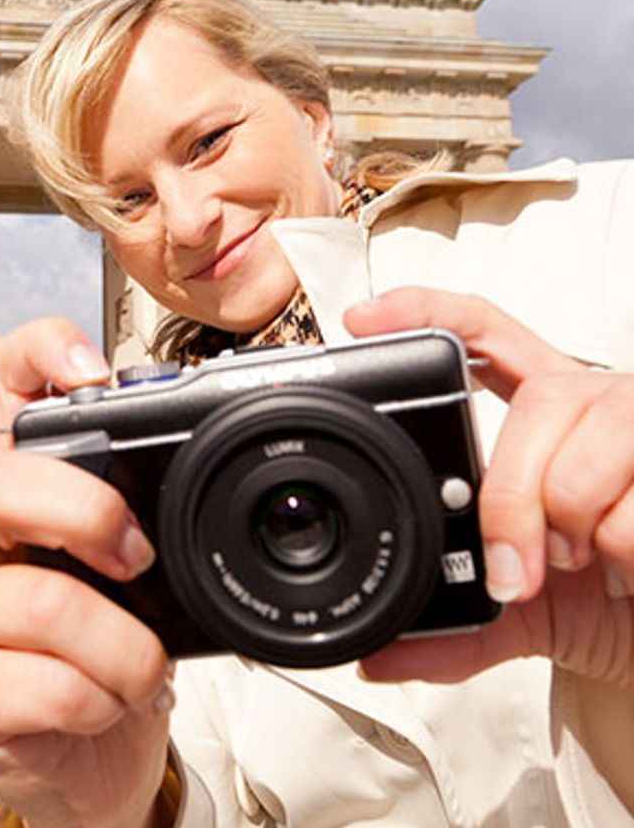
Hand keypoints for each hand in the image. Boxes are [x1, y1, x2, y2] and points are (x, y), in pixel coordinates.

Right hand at [0, 319, 172, 827]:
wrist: (91, 756)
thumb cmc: (111, 648)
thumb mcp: (136, 570)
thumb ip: (148, 513)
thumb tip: (209, 462)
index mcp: (16, 486)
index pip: (2, 381)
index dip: (39, 351)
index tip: (95, 371)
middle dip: (85, 513)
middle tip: (137, 556)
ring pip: (35, 599)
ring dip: (122, 647)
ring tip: (138, 668)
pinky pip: (42, 685)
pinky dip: (101, 699)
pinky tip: (102, 702)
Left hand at [343, 287, 633, 687]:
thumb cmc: (609, 605)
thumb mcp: (523, 611)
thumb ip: (454, 627)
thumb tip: (376, 659)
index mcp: (549, 417)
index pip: (487, 334)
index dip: (426, 311)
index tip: (364, 319)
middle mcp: (600, 404)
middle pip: (542, 404)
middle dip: (516, 500)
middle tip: (516, 568)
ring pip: (592, 457)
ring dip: (579, 533)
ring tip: (591, 564)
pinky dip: (628, 557)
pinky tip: (632, 573)